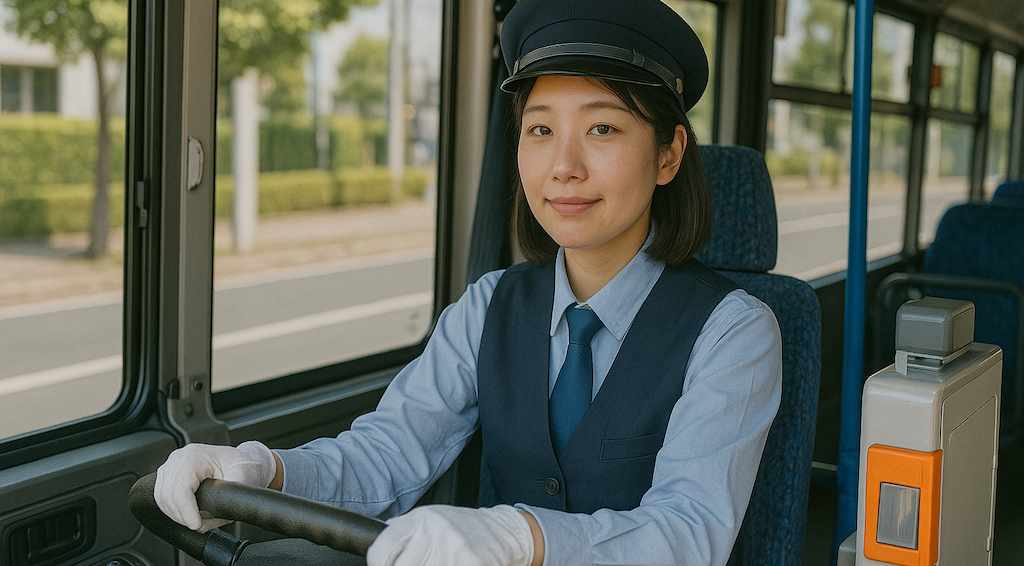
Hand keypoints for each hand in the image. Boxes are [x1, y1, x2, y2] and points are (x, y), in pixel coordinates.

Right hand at [154, 441, 276, 531]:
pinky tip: (188, 515)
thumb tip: (218, 510)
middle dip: (183, 516)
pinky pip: (162, 497)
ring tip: (197, 520)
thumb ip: (230, 494)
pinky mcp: (168, 475)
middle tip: (201, 525)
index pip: (181, 488)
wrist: (241, 463)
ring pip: (162, 498)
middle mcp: (179, 458)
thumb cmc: (243, 467)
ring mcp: (171, 465)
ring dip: (178, 515)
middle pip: (168, 495)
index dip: (187, 511)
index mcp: (196, 456)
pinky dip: (173, 510)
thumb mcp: (242, 478)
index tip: (197, 524)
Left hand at [366, 505, 533, 565]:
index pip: (382, 550)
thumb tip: (378, 551)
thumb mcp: (430, 519)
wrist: (503, 530)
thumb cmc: (464, 527)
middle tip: (421, 564)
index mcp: (420, 519)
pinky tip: (453, 565)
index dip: (380, 564)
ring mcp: (451, 547)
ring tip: (438, 563)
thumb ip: (405, 532)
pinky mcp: (469, 562)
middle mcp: (433, 530)